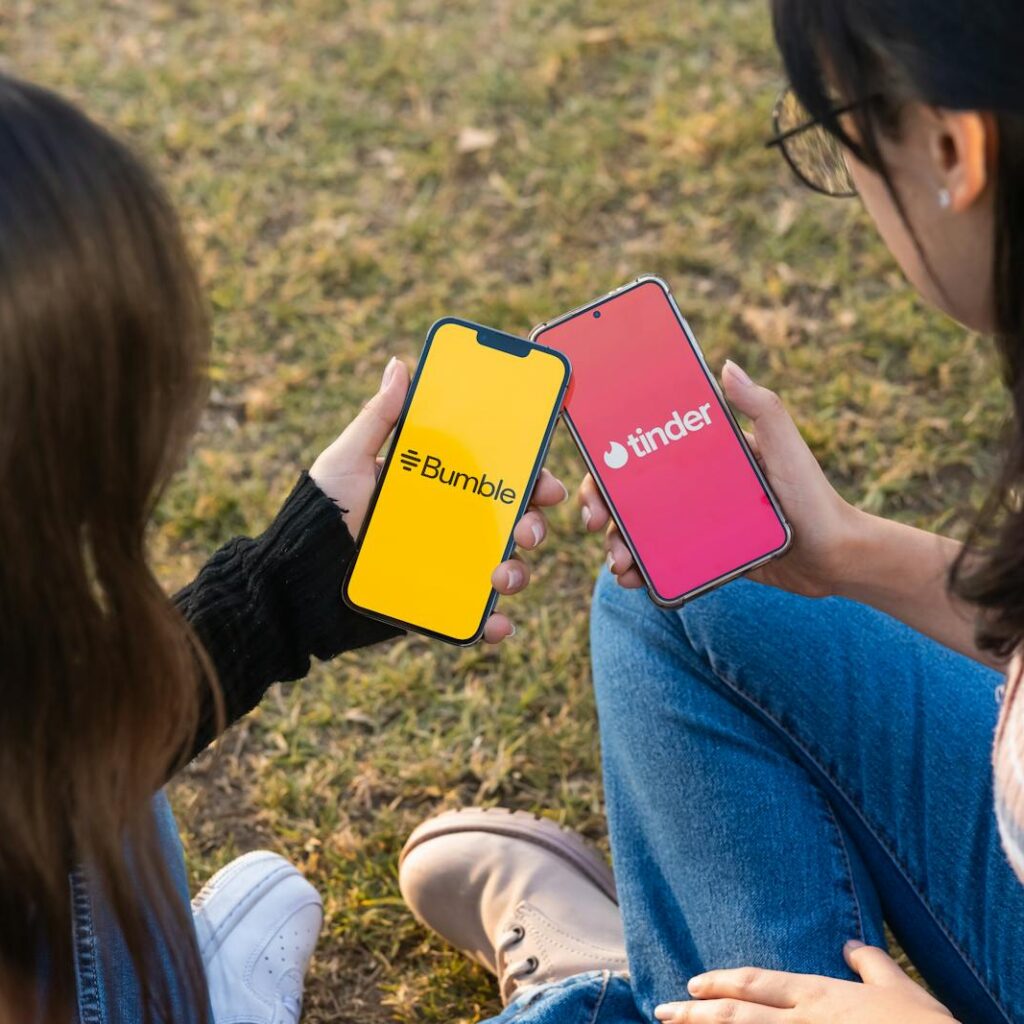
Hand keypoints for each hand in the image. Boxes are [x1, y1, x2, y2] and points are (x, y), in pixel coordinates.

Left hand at [310, 357, 568, 642]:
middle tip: (530, 529)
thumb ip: (377, 417)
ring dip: (517, 573)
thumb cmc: (320, 511)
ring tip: (502, 576)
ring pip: (501, 570)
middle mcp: (450, 527)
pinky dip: (492, 625)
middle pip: (511, 523)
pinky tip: (496, 624)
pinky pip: (472, 618)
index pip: (497, 478)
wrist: (293, 578)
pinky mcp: (433, 606)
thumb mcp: (348, 459)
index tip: (547, 482)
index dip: (531, 478)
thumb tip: (400, 365)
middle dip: (533, 524)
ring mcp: (446, 568)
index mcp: (440, 487)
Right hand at [577, 360, 862, 598]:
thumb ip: (761, 406)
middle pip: (633, 497)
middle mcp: (695, 489)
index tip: (595, 486)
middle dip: (605, 512)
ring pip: (642, 533)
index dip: (611, 468)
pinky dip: (642, 572)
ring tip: (619, 564)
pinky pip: (665, 563)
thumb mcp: (785, 446)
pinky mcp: (706, 558)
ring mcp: (697, 525)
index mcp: (705, 458)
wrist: (836, 557)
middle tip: (595, 526)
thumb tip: (726, 365)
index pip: (644, 456)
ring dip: (619, 547)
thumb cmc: (813, 495)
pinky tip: (632, 580)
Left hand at [655, 943, 954, 1022]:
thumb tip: (851, 945)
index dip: (721, 982)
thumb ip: (871, 963)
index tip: (692, 984)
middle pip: (737, 1015)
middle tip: (661, 1012)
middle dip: (694, 1014)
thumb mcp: (899, 988)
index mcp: (819, 995)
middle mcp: (805, 1022)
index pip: (757, 984)